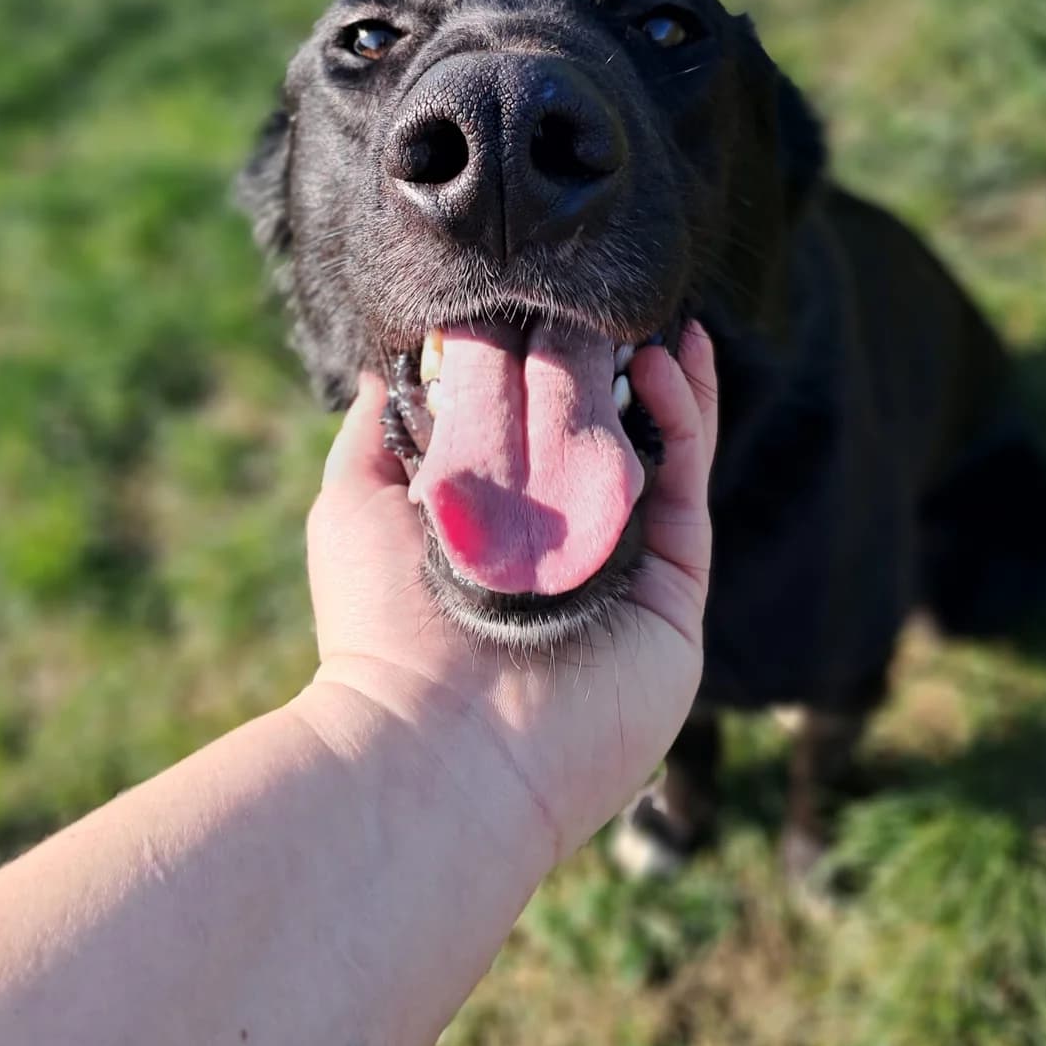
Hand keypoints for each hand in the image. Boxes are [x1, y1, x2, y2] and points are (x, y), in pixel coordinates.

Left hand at [304, 324, 717, 866]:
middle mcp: (561, 549)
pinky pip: (690, 491)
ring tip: (651, 319)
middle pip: (601, 438)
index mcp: (493, 530)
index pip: (531, 432)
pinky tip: (668, 360)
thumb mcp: (355, 501)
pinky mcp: (675, 594)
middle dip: (609, 367)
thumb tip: (391, 358)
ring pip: (658, 457)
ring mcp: (622, 572)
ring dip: (662, 383)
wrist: (437, 744)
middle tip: (608, 301)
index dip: (545, 367)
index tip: (548, 303)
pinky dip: (687, 420)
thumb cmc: (380, 623)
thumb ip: (378, 429)